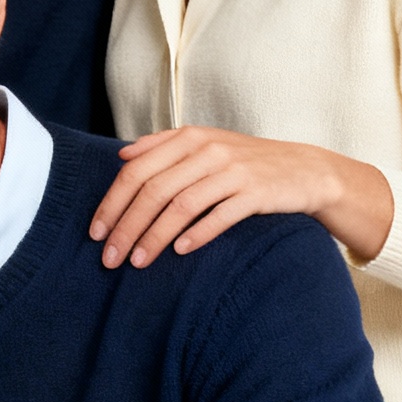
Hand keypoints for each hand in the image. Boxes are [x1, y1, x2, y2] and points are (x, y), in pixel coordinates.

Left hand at [88, 127, 390, 268]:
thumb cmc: (246, 161)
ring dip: (154, 237)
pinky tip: (179, 252)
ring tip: (137, 263)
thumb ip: (163, 145)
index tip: (95, 232)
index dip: (112, 202)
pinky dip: (197, 234)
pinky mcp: (257, 193)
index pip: (135, 171)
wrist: (306, 169)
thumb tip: (122, 155)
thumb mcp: (205, 144)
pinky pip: (220, 216)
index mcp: (188, 138)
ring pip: (180, 205)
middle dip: (126, 226)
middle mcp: (207, 151)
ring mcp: (233, 171)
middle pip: (153, 190)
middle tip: (109, 258)